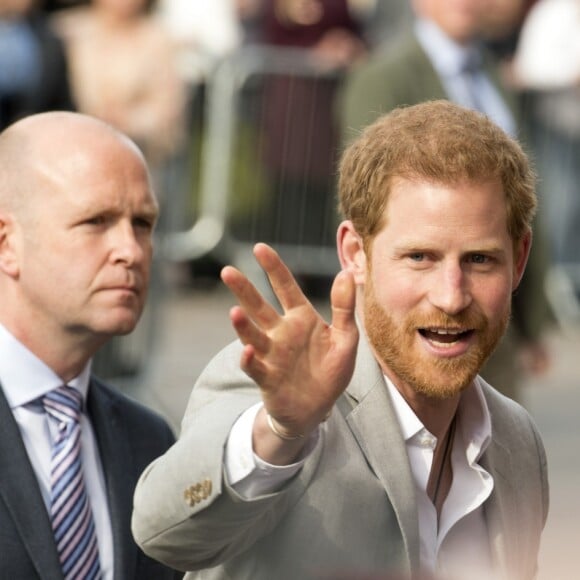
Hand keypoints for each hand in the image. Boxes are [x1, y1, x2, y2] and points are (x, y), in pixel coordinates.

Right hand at [221, 243, 358, 438]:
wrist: (317, 409)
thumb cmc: (330, 371)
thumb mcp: (346, 338)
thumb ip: (344, 307)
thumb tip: (346, 273)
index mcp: (301, 319)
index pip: (285, 287)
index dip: (273, 268)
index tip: (259, 247)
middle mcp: (281, 333)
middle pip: (259, 307)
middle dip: (244, 290)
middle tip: (227, 272)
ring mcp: (272, 354)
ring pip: (253, 335)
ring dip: (243, 325)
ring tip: (234, 312)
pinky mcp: (267, 378)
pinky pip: (256, 367)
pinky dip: (250, 359)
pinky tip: (248, 350)